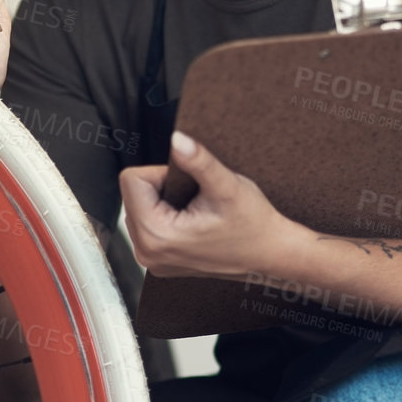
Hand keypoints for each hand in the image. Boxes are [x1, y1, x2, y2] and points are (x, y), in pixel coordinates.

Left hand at [120, 131, 293, 279]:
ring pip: (139, 209)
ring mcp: (152, 260)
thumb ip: (199, 161)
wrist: (269, 255)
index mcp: (156, 235)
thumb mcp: (226, 186)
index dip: (162, 173)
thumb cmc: (253, 225)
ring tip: (195, 212)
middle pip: (133, 195)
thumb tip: (177, 139)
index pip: (132, 180)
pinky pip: (147, 226)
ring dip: (163, 203)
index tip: (188, 185)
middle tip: (194, 200)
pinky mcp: (158, 262)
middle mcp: (147, 252)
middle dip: (161, 189)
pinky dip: (165, 218)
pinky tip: (192, 224)